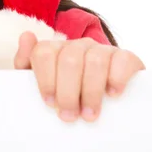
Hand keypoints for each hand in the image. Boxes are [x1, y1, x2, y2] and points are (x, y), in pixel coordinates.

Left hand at [14, 32, 144, 121]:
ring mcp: (102, 49)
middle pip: (69, 60)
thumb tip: (26, 36)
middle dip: (67, 92)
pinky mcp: (125, 57)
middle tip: (69, 116)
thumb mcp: (42, 80)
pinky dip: (117, 77)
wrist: (105, 96)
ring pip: (94, 61)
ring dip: (91, 91)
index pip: (44, 52)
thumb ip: (27, 60)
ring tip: (89, 114)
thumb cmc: (66, 90)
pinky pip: (122, 59)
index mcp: (55, 48)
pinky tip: (112, 94)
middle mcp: (78, 45)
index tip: (50, 103)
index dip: (46, 79)